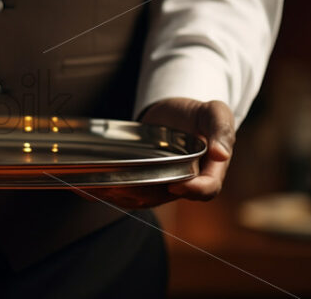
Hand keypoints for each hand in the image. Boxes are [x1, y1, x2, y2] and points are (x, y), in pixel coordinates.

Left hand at [77, 98, 234, 207]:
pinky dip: (109, 192)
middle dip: (145, 194)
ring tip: (102, 186)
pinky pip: (128, 192)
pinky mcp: (143, 181)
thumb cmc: (196, 113)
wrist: (174, 112)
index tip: (176, 183)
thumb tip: (221, 154)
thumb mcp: (214, 112)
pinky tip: (88, 187)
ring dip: (122, 196)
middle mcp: (186, 182)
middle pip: (168, 198)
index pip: (206, 190)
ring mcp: (163, 184)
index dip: (193, 191)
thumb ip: (221, 128)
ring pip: (144, 199)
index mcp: (209, 170)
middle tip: (124, 185)